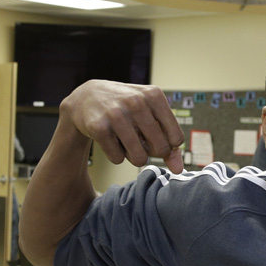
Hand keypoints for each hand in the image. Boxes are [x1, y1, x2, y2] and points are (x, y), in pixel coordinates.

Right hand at [62, 80, 184, 172]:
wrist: (87, 97)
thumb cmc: (127, 109)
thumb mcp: (152, 116)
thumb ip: (169, 142)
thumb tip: (178, 169)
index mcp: (154, 96)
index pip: (176, 139)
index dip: (168, 145)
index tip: (157, 138)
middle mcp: (136, 102)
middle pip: (160, 150)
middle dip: (152, 152)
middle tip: (141, 141)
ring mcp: (116, 114)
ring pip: (140, 158)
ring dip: (134, 156)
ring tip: (127, 142)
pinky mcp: (99, 127)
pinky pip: (118, 159)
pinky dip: (116, 155)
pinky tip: (111, 140)